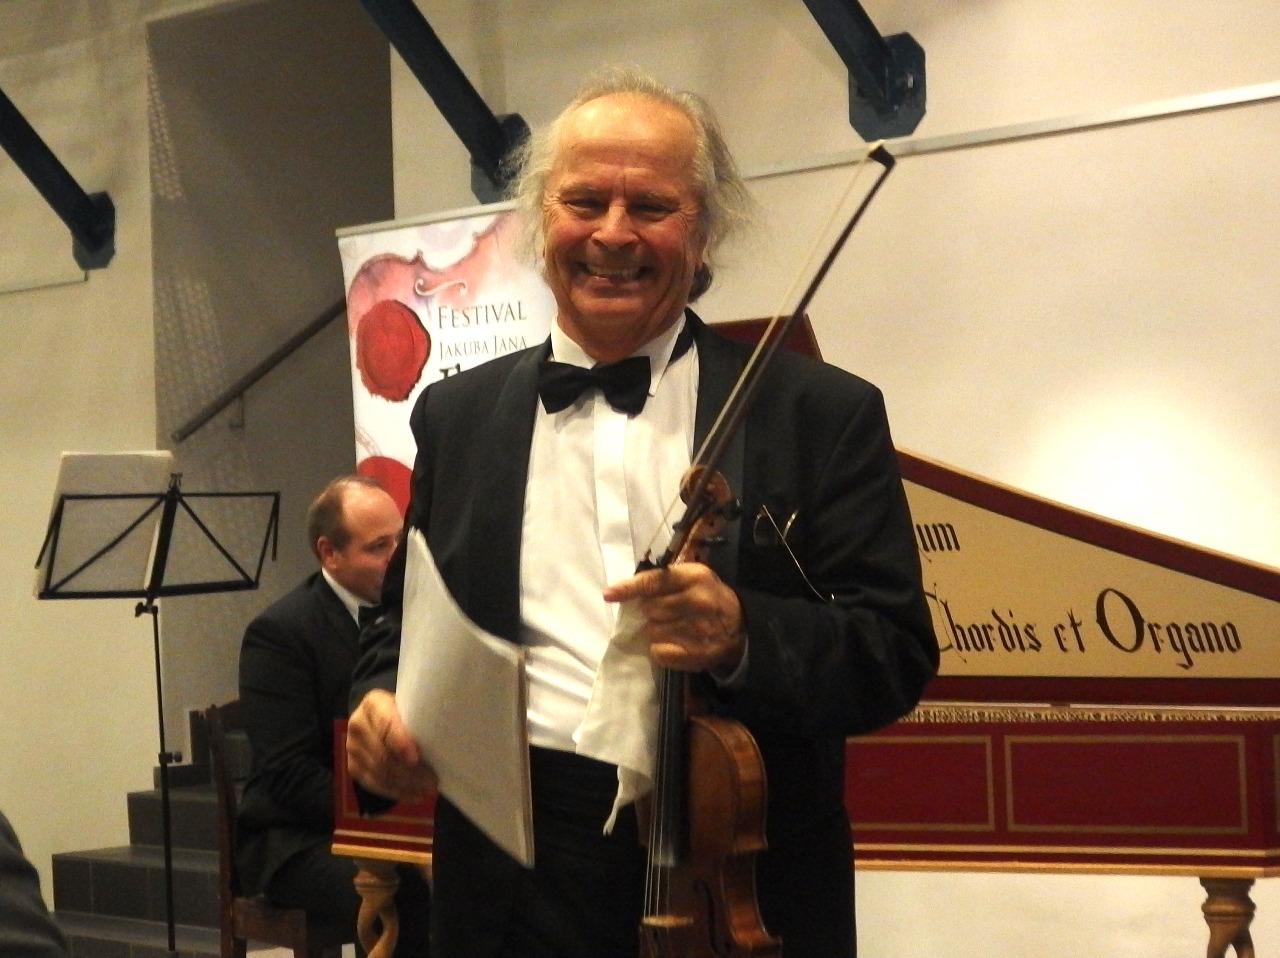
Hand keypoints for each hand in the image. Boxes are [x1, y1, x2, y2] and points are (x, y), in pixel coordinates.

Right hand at [346, 689, 436, 802]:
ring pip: (379, 772)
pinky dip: (396, 792)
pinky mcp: (352, 767)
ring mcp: (352, 748)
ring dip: (405, 785)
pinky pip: (374, 784)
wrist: (378, 716)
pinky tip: (414, 795)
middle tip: (432, 780)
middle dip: (409, 771)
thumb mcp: (411, 706)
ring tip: (428, 789)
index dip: (400, 743)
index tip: (416, 758)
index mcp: (373, 704)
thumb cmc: (403, 710)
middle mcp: (357, 725)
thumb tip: (443, 740)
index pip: (385, 726)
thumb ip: (418, 719)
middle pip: (382, 754)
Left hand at [603, 562, 744, 672]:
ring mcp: (698, 629)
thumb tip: (626, 590)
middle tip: (667, 612)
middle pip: (649, 609)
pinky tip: (674, 643)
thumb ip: (663, 579)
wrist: (739, 627)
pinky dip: (660, 649)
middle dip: (651, 611)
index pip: (654, 582)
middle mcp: (697, 601)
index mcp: (695, 577)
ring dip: (656, 630)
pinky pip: (658, 652)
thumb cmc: (708, 596)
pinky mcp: (695, 654)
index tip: (609, 594)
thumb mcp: (693, 577)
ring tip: (675, 627)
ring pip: (652, 631)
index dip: (629, 588)